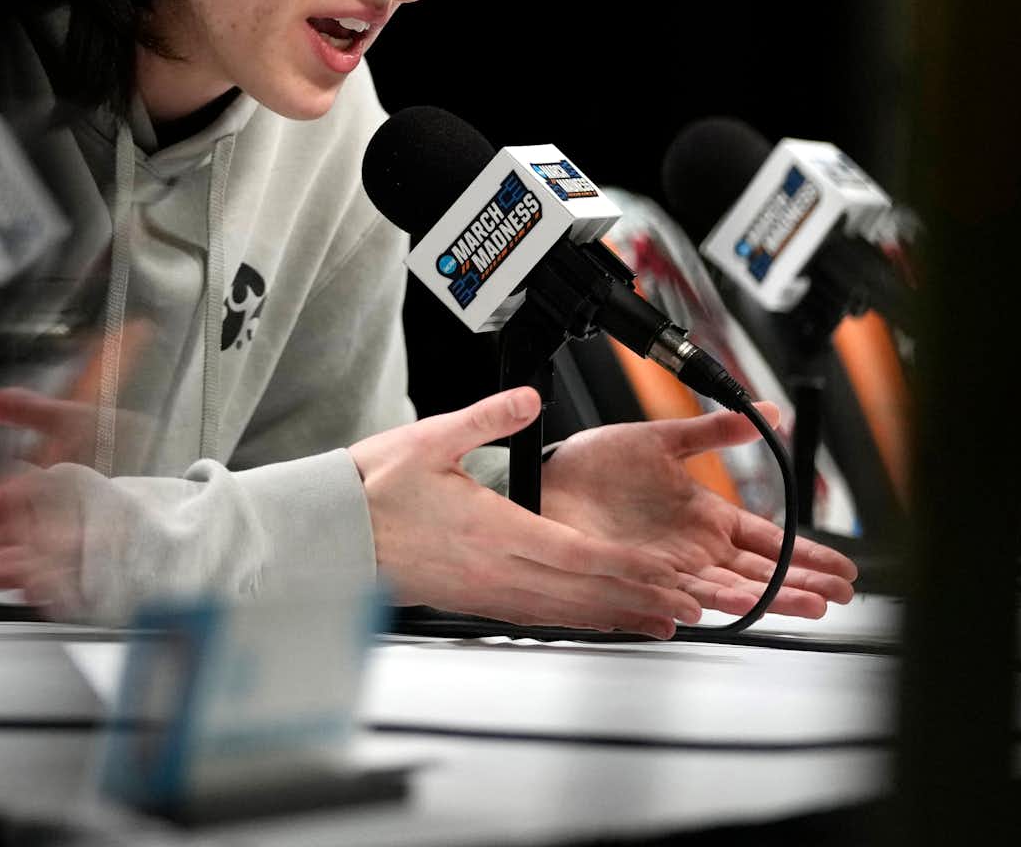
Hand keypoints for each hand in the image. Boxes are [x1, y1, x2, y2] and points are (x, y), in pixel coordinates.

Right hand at [350, 387, 703, 638]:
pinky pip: (539, 615)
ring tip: (659, 622)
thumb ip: (487, 418)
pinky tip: (598, 620)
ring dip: (615, 616)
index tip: (665, 573)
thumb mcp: (430, 439)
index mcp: (492, 528)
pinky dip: (577, 619)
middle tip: (687, 607)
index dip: (627, 568)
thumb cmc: (373, 489)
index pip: (575, 554)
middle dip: (639, 601)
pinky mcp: (476, 600)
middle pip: (582, 592)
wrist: (333, 532)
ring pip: (564, 611)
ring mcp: (487, 590)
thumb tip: (530, 399)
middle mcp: (496, 569)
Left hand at [541, 406, 859, 620]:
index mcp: (708, 519)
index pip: (770, 541)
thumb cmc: (595, 464)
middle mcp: (695, 551)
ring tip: (804, 605)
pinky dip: (695, 603)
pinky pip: (672, 596)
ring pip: (728, 591)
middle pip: (761, 574)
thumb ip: (714, 430)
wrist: (545, 482)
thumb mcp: (662, 439)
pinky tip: (723, 608)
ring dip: (767, 599)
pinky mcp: (637, 580)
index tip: (843, 568)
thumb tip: (765, 412)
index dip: (807, 555)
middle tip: (839, 595)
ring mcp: (668, 570)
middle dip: (802, 585)